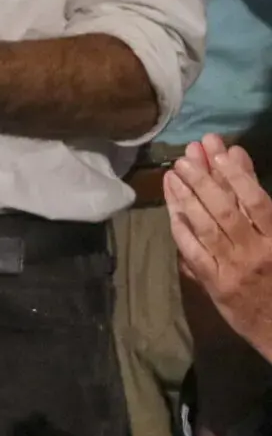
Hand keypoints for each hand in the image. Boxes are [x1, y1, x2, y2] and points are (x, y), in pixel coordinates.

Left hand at [167, 134, 271, 363]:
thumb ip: (263, 210)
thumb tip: (239, 165)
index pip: (257, 201)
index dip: (239, 175)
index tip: (222, 152)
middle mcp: (257, 251)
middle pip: (226, 209)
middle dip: (205, 179)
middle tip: (187, 156)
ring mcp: (233, 268)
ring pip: (207, 227)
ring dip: (188, 198)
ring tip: (174, 173)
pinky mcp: (216, 284)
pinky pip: (195, 253)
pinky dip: (182, 230)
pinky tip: (172, 210)